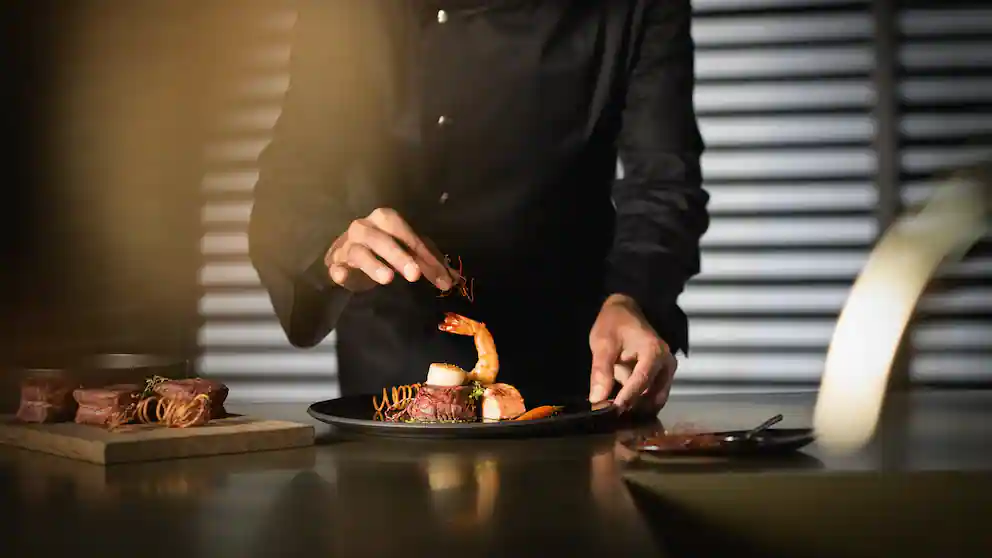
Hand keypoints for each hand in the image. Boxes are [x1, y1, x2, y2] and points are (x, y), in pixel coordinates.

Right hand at [325, 208, 454, 292]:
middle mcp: (364, 228)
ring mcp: (347, 245)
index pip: (408, 236)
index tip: (442, 279)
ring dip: (374, 264)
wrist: (347, 257)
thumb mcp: (407, 252)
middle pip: (382, 238)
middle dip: (399, 255)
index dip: (426, 257)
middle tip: (415, 275)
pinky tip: (344, 276)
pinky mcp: (335, 263)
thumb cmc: (382, 251)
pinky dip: (340, 271)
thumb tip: (454, 280)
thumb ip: (429, 263)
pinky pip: (336, 266)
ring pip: (359, 252)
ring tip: (388, 279)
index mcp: (385, 220)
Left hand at [588, 294, 676, 415]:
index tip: (612, 412)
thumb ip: (601, 370)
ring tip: (613, 411)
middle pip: (651, 394)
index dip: (627, 398)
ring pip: (653, 400)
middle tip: (609, 415)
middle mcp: (667, 363)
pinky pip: (652, 396)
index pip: (642, 381)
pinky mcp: (662, 378)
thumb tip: (597, 399)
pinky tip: (621, 404)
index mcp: (654, 351)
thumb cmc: (614, 324)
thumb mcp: (603, 343)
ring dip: (635, 407)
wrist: (626, 312)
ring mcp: (667, 372)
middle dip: (631, 407)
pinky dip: (638, 403)